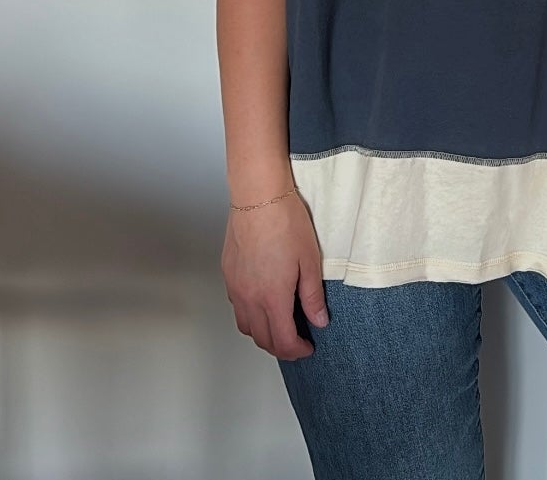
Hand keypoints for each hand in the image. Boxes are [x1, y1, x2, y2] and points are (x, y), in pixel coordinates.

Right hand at [221, 189, 329, 359]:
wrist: (258, 196)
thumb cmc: (286, 222)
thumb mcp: (310, 260)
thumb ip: (313, 296)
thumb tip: (319, 321)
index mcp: (272, 297)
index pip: (282, 341)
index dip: (297, 351)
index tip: (308, 347)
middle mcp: (249, 298)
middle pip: (262, 339)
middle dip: (281, 347)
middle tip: (297, 340)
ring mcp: (235, 286)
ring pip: (245, 326)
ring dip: (262, 333)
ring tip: (280, 323)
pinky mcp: (228, 274)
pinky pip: (236, 306)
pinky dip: (250, 314)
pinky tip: (263, 301)